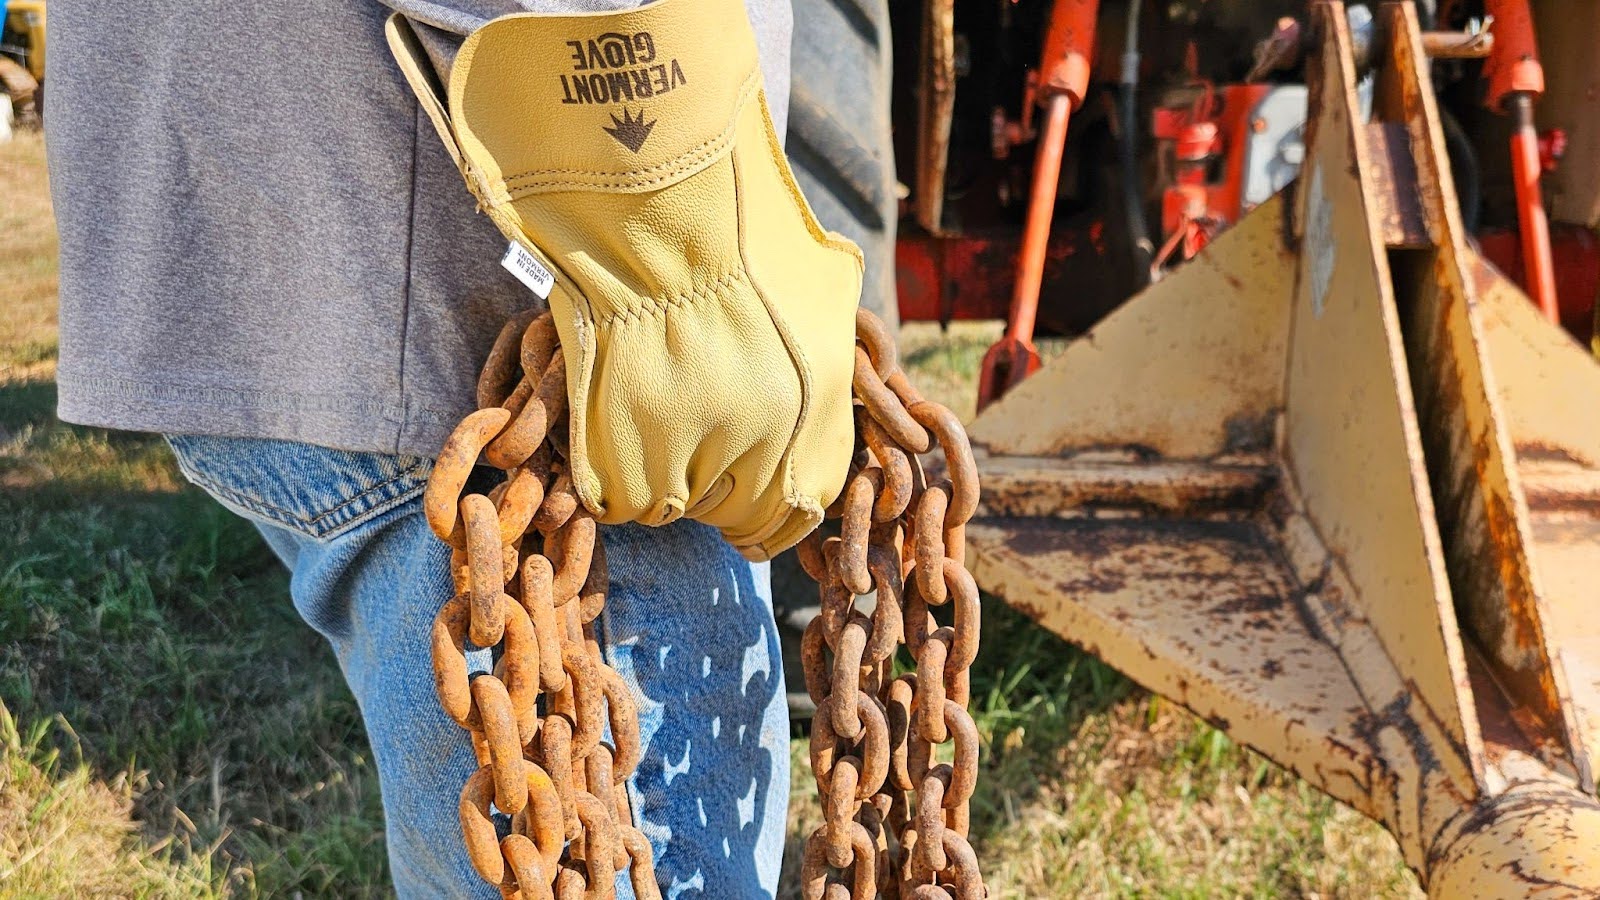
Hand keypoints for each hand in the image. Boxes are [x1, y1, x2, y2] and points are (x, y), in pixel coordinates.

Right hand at [393, 0, 862, 559]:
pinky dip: (612, 472)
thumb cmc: (743, 240)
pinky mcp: (622, 456)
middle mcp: (761, 455)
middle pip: (734, 515)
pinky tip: (614, 418)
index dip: (770, 512)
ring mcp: (689, 460)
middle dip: (715, 488)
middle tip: (689, 442)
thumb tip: (852, 384)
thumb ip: (834, 359)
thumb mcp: (822, 294)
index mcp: (815, 426)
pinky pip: (618, 498)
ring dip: (659, 475)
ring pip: (671, 508)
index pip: (796, 514)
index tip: (747, 503)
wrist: (658, 213)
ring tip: (648, 410)